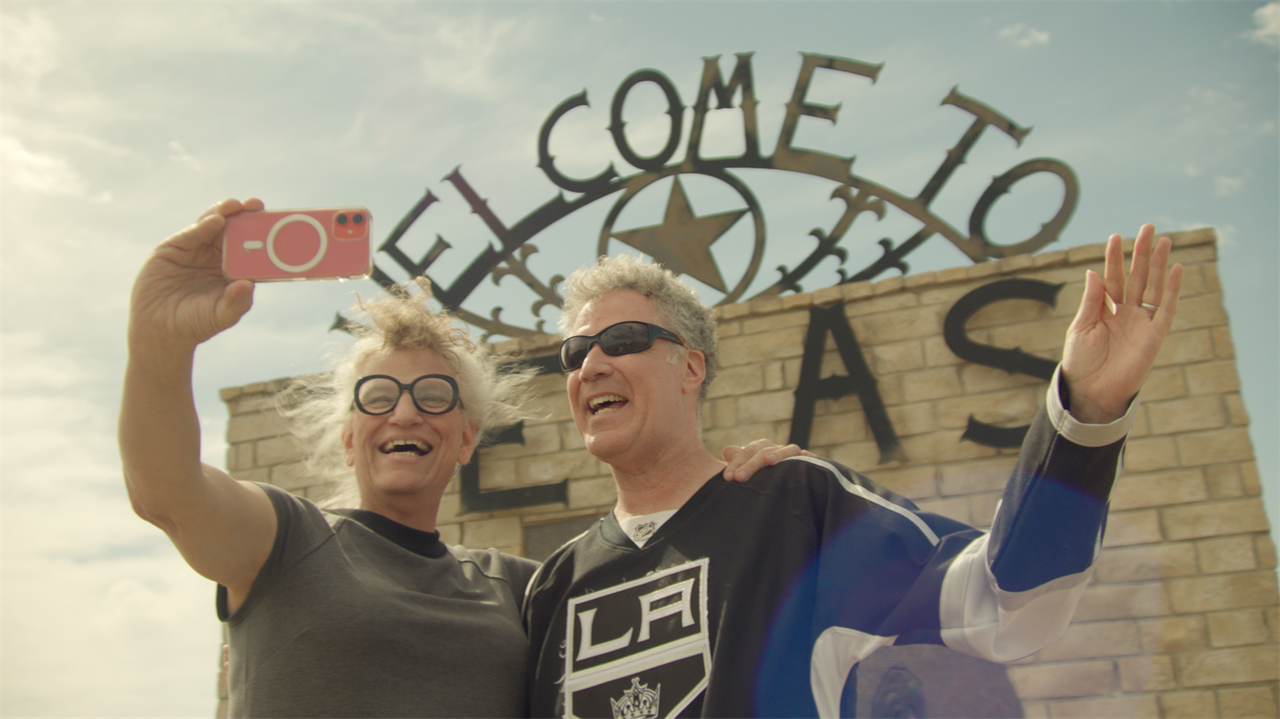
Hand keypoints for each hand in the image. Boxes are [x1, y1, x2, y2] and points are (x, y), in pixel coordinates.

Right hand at [128, 198, 263, 353]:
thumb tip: (248, 285)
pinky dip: (202, 226)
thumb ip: (236, 302)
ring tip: (236, 206)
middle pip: (234, 230)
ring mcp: (195, 250)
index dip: (262, 234)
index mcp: (234, 269)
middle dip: (245, 216)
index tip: (275, 222)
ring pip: (212, 225)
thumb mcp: (221, 316)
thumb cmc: (195, 323)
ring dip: (225, 213)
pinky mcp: (173, 248)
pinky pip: (190, 234)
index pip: (251, 247)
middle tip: (256, 205)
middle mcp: (216, 256)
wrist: (159, 329)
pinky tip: (215, 221)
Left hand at [722, 439, 808, 481]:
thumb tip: (729, 453)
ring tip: (769, 460)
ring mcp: (791, 455)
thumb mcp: (743, 470)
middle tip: (739, 478)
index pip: (746, 452)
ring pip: (785, 450)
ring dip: (777, 454)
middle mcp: (775, 449)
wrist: (783, 485)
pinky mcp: (806, 463)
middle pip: (762, 451)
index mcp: (759, 449)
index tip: (728, 477)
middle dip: (750, 464)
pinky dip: (807, 456)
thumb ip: (735, 461)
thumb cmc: (757, 478)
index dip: (736, 463)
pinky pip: (807, 458)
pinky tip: (806, 456)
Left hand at [1061, 224, 1182, 423]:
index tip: (1116, 236)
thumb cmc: (1081, 362)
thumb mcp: (1081, 328)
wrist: (1091, 391)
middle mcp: (1126, 313)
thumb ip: (1092, 301)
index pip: (1112, 278)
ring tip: (1164, 241)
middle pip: (1136, 277)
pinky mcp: (1155, 335)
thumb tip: (1093, 272)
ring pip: (1153, 287)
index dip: (1115, 258)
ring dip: (1159, 265)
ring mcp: (1141, 322)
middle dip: (1141, 253)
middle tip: (1148, 228)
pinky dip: (1172, 290)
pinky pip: (1166, 309)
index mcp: (1105, 310)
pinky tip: (1175, 269)